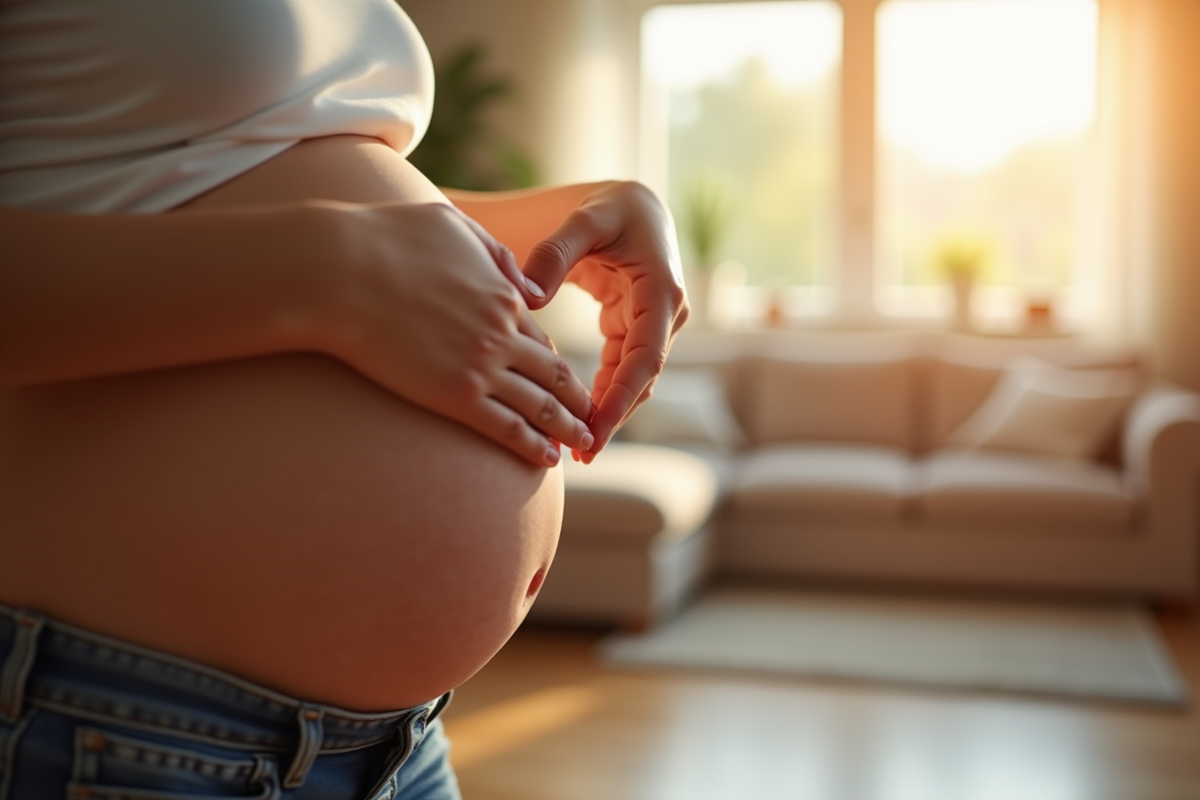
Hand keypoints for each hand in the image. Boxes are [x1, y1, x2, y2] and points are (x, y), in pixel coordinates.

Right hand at [318, 201, 593, 466]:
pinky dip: (532, 446)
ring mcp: (481, 367)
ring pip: (539, 406)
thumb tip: (518, 280)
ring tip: (582, 445)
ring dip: (566, 428)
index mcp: (502, 295)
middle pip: (553, 375)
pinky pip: (506, 428)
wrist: (338, 270)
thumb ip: (492, 253)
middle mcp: (501, 334)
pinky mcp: (455, 396)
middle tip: (593, 421)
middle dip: (577, 401)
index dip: (557, 366)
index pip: (541, 340)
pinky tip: (547, 460)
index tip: (566, 384)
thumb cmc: (383, 239)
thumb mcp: (451, 226)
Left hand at [519, 181, 688, 460]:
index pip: (645, 359)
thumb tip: (527, 297)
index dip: (620, 399)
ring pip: (632, 378)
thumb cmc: (606, 206)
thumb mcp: (582, 220)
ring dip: (608, 411)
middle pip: (641, 378)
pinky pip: (621, 367)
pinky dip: (603, 392)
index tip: (594, 432)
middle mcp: (666, 313)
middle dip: (613, 417)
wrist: (627, 200)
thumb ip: (552, 253)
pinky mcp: (635, 326)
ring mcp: (654, 322)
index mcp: (660, 290)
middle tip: (580, 455)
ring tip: (577, 449)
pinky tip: (578, 418)